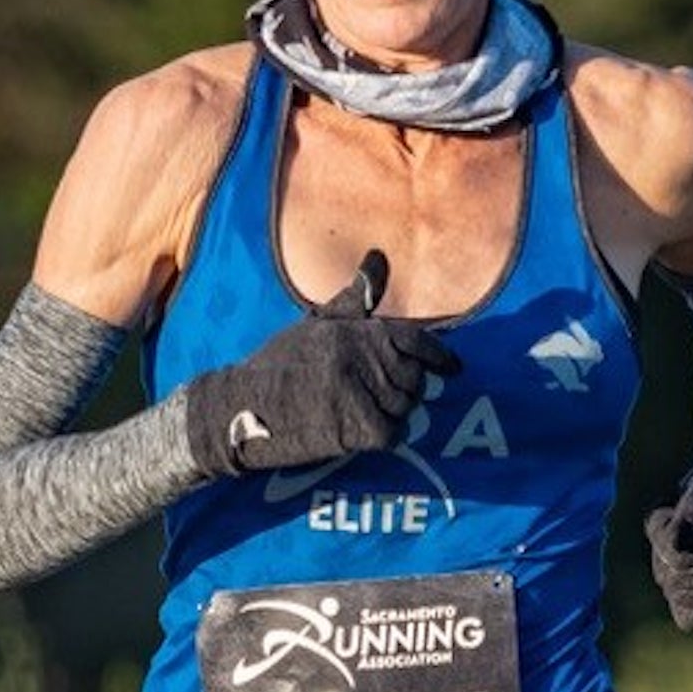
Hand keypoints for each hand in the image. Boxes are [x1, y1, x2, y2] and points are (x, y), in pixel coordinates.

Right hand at [184, 249, 459, 477]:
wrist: (238, 407)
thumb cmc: (280, 363)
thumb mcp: (317, 323)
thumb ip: (355, 296)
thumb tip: (379, 257)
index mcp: (355, 330)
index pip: (416, 340)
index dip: (439, 357)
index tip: (454, 370)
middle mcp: (360, 357)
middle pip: (414, 379)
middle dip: (406, 389)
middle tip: (383, 395)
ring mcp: (357, 392)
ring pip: (405, 406)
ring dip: (395, 412)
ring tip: (367, 409)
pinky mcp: (351, 427)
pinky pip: (393, 432)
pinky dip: (388, 434)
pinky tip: (368, 431)